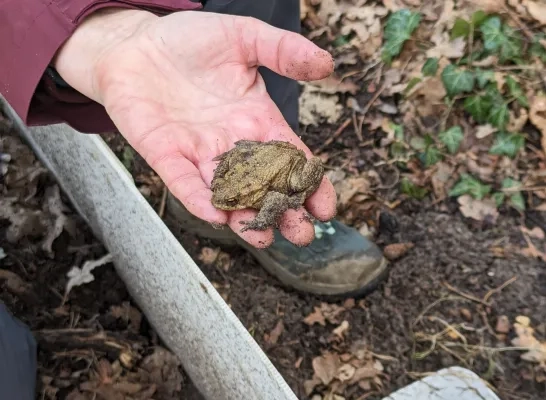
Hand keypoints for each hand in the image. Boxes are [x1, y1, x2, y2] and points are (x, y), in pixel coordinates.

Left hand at [53, 9, 336, 247]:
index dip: (310, 184)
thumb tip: (327, 64)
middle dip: (282, 212)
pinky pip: (183, 181)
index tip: (326, 208)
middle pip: (262, 186)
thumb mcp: (244, 36)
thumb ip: (283, 51)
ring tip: (261, 236)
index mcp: (256, 120)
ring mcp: (198, 152)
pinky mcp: (165, 154)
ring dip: (242, 217)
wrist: (135, 43)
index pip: (290, 159)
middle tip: (301, 235)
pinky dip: (198, 198)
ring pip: (226, 193)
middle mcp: (231, 144)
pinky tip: (215, 214)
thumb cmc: (189, 40)